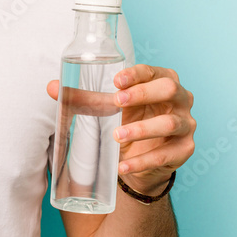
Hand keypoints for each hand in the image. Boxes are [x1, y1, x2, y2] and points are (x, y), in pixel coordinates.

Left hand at [46, 64, 195, 195]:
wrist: (142, 157)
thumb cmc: (128, 120)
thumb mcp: (108, 108)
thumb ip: (83, 98)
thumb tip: (51, 87)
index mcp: (162, 80)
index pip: (154, 71)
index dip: (137, 74)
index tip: (116, 81)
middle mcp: (181, 99)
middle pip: (169, 90)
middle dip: (142, 94)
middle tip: (116, 103)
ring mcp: (186, 125)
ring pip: (170, 123)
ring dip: (142, 130)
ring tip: (116, 137)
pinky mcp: (184, 150)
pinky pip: (166, 155)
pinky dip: (142, 162)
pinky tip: (123, 166)